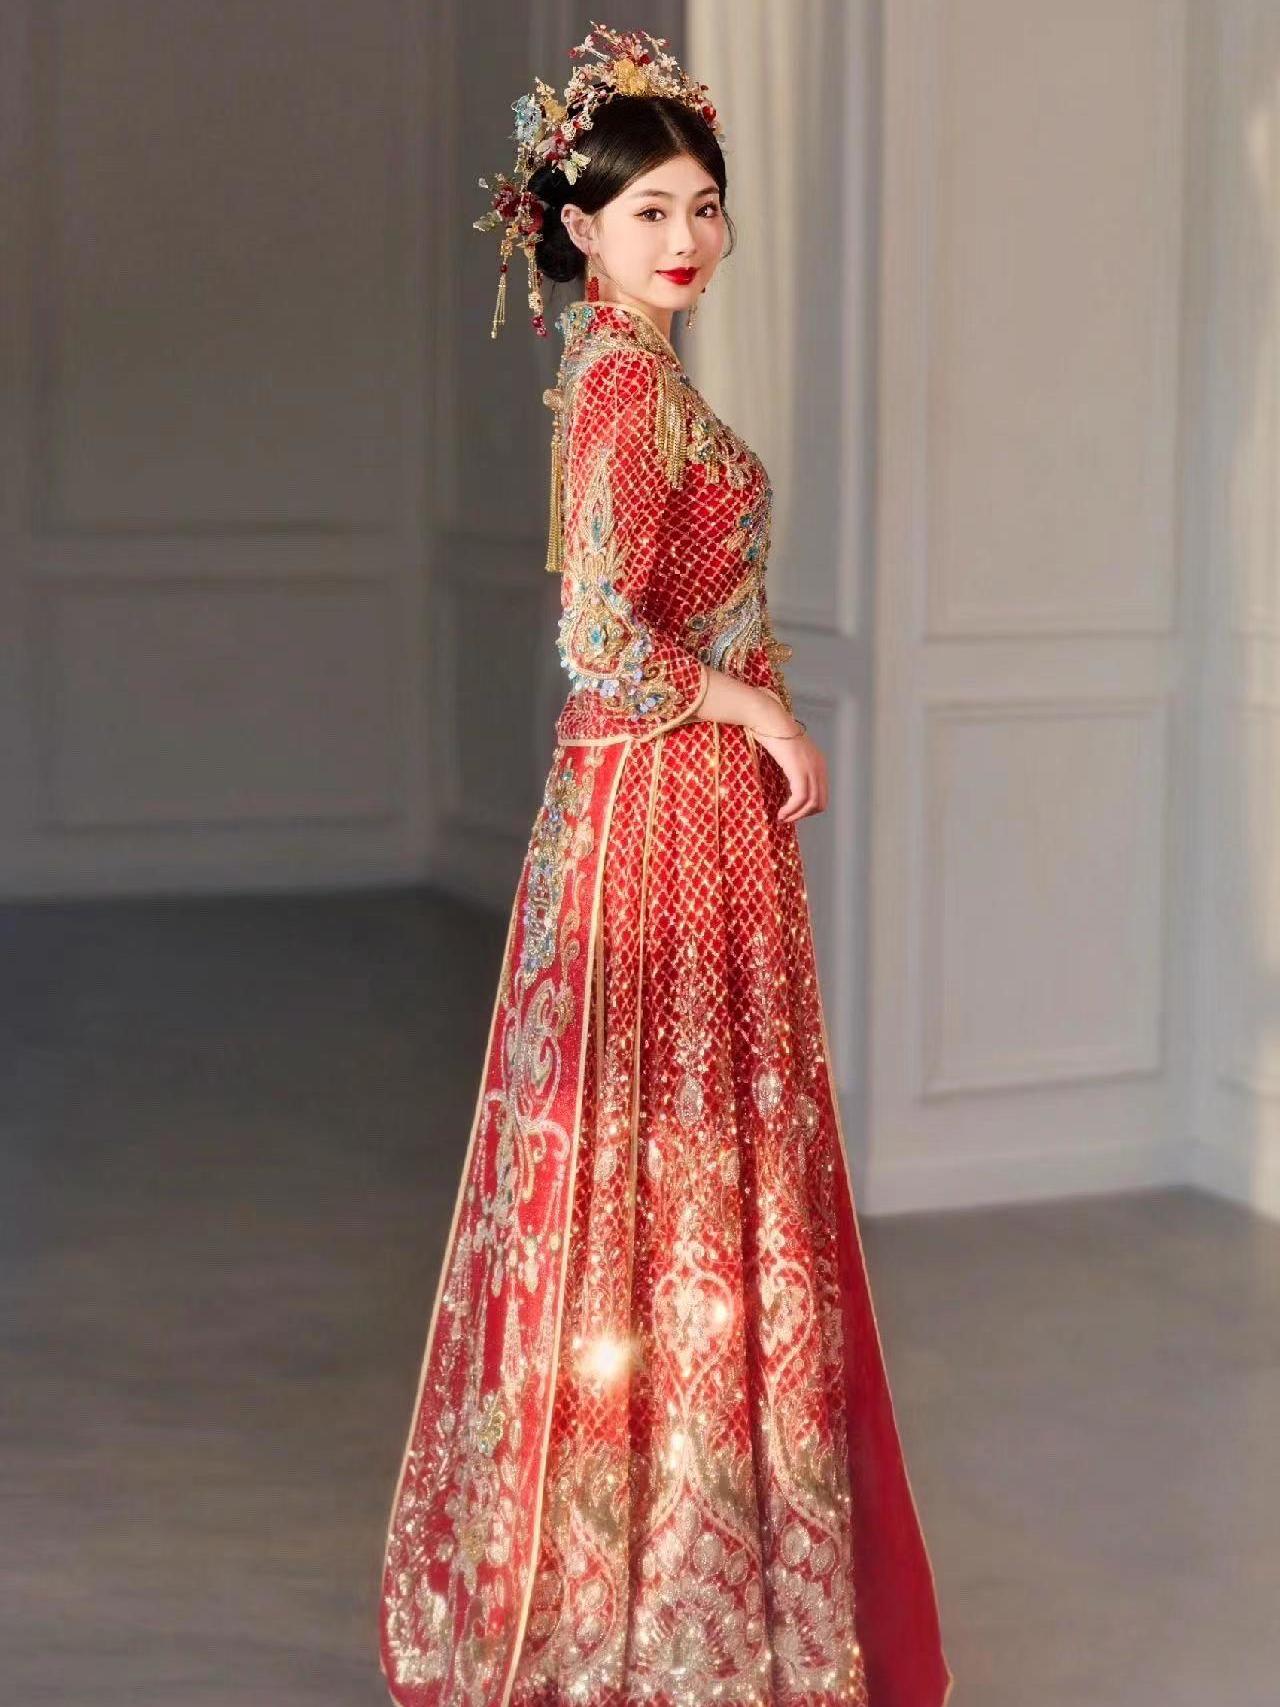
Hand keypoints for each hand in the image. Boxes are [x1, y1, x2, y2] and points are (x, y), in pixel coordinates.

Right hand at [751, 693, 828, 822]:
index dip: (807, 808)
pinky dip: (792, 809)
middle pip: (820, 803)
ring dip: (796, 815)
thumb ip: (793, 767)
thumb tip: (788, 784)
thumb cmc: (772, 733)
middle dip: (803, 815)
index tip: (792, 812)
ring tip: (782, 817)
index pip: (821, 795)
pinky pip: (800, 798)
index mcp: (818, 762)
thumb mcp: (788, 753)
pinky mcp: (800, 770)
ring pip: (811, 803)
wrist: (768, 719)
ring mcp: (811, 768)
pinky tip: (781, 812)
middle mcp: (819, 766)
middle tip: (787, 818)